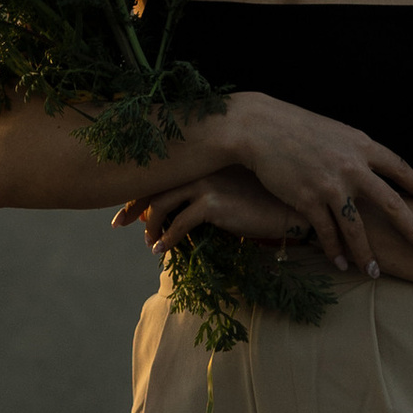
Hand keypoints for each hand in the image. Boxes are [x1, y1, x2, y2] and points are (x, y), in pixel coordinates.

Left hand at [112, 164, 327, 265]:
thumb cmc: (266, 200)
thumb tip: (184, 210)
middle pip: (156, 185)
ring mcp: (207, 183)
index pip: (164, 172)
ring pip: (163, 205)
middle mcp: (202, 167)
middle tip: (119, 223)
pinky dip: (166, 239)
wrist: (292, 206)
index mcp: (205, 160)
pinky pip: (179, 224)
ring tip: (149, 243)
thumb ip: (210, 192)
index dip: (142, 189)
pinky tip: (161, 251)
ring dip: (151, 227)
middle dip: (135, 206)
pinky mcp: (214, 204)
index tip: (128, 207)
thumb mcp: (234, 190)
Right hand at [219, 92, 412, 272]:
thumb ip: (356, 151)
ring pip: (357, 227)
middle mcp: (352, 166)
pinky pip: (325, 232)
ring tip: (374, 273)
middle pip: (391, 204)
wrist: (260, 127)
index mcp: (362, 145)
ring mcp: (330, 185)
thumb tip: (372, 169)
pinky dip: (333, 250)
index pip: (400, 168)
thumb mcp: (336, 132)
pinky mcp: (306, 200)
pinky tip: (340, 263)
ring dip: (367, 254)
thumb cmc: (296, 127)